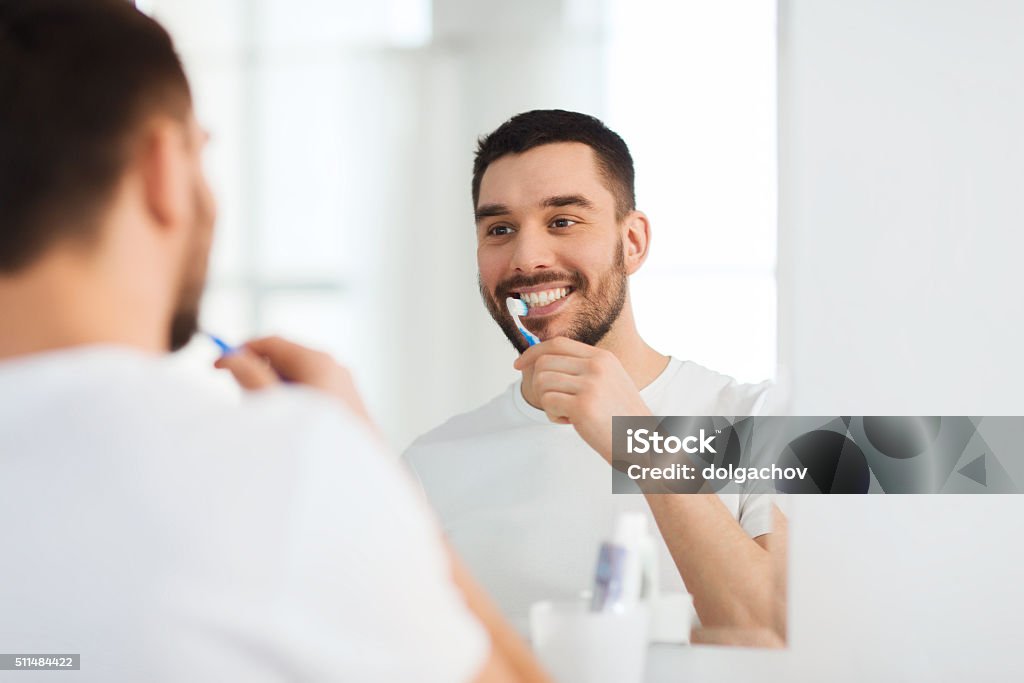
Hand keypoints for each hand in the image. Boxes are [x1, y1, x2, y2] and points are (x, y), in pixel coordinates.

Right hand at [214, 336, 374, 428]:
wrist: (359, 480)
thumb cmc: (317, 444)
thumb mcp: (275, 407)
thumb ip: (251, 379)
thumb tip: (233, 358)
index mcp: (319, 362)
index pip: (272, 342)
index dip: (240, 351)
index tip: (216, 366)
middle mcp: (335, 367)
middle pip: (285, 359)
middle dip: (258, 374)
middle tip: (242, 400)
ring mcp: (345, 385)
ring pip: (297, 378)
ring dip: (275, 392)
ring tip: (271, 423)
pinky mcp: (348, 405)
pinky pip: (312, 394)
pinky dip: (293, 404)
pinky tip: (289, 432)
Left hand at [514, 337, 650, 462]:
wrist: (643, 444)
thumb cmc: (621, 419)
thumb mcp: (609, 383)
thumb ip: (583, 369)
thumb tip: (542, 361)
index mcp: (603, 357)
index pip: (557, 344)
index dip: (533, 352)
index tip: (519, 365)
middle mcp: (597, 366)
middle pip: (544, 363)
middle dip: (541, 386)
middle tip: (557, 404)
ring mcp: (591, 384)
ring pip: (542, 382)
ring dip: (548, 402)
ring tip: (569, 414)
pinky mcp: (583, 406)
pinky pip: (548, 403)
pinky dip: (553, 416)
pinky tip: (572, 423)